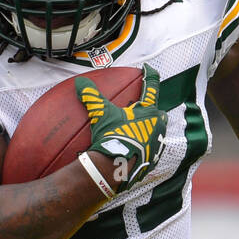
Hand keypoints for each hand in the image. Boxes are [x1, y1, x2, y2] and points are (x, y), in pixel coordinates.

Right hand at [75, 63, 166, 192]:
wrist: (116, 169)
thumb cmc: (112, 138)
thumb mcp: (101, 114)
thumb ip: (92, 96)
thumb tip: (80, 83)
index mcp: (150, 112)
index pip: (151, 87)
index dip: (149, 76)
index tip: (148, 68)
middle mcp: (159, 126)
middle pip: (156, 112)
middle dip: (148, 111)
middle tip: (136, 111)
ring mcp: (158, 145)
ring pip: (155, 132)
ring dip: (147, 129)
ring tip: (134, 131)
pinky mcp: (153, 161)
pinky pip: (150, 150)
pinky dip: (142, 147)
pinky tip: (132, 150)